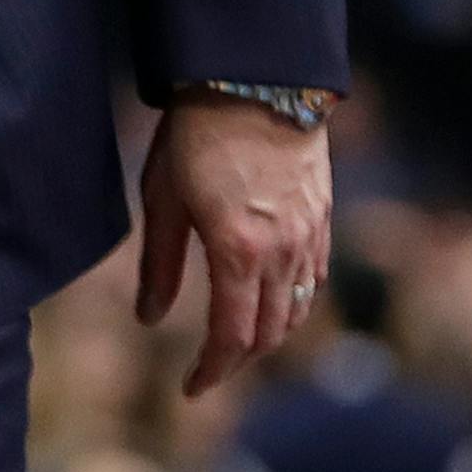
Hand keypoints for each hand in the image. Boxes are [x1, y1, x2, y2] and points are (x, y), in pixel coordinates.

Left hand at [136, 98, 331, 395]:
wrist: (253, 81)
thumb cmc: (194, 135)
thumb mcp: (162, 196)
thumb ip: (159, 264)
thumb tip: (149, 319)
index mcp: (237, 252)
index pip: (231, 337)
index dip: (212, 371)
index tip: (192, 389)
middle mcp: (281, 254)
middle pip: (268, 334)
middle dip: (238, 360)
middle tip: (210, 370)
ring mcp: (309, 237)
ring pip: (296, 310)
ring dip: (269, 335)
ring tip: (237, 341)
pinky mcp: (322, 218)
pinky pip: (314, 279)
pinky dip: (294, 302)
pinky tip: (271, 299)